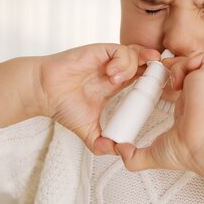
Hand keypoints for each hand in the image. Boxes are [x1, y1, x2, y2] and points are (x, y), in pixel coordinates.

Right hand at [37, 43, 160, 153]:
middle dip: (153, 68)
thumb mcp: (87, 129)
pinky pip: (121, 49)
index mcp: (116, 84)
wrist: (44, 91)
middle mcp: (114, 69)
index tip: (159, 90)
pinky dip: (121, 61)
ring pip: (135, 54)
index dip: (153, 80)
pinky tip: (111, 73)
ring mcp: (108, 59)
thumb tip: (116, 153)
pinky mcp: (99, 50)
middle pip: (144, 61)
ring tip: (117, 81)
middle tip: (153, 80)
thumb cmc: (63, 105)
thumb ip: (101, 143)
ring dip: (132, 67)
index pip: (143, 76)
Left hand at [115, 52, 203, 203]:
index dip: (157, 80)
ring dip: (176, 65)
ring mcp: (202, 84)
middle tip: (154, 74)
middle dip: (165, 66)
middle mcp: (193, 93)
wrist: (200, 147)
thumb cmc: (185, 152)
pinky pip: (202, 58)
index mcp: (183, 106)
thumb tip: (118, 150)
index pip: (171, 84)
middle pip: (178, 67)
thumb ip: (134, 157)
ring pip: (187, 60)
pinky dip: (190, 62)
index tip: (145, 84)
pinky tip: (181, 80)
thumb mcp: (153, 154)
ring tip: (172, 81)